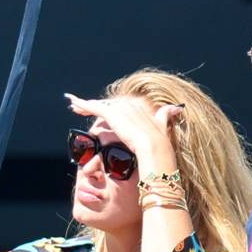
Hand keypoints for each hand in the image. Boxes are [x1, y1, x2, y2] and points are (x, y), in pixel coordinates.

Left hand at [64, 92, 182, 158]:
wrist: (154, 147)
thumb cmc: (160, 143)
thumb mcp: (163, 125)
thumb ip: (166, 115)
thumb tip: (177, 107)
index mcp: (138, 107)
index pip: (119, 106)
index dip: (109, 107)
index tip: (101, 109)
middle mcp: (129, 104)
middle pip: (107, 104)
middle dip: (94, 105)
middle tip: (80, 106)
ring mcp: (120, 108)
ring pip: (98, 104)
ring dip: (85, 104)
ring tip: (73, 105)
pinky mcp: (112, 113)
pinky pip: (94, 107)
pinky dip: (83, 105)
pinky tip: (74, 106)